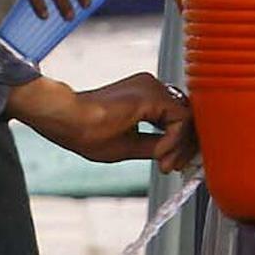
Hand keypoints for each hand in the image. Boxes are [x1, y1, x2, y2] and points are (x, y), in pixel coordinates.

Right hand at [7, 73, 196, 171]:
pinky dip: (174, 140)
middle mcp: (150, 87)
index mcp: (144, 96)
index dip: (178, 143)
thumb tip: (173, 155)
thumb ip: (153, 145)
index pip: (175, 116)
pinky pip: (181, 118)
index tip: (168, 164)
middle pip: (185, 115)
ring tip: (163, 164)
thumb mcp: (129, 145)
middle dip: (183, 146)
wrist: (68, 121)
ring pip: (187, 116)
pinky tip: (159, 154)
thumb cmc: (86, 132)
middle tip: (170, 167)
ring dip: (179, 146)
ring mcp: (152, 87)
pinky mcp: (151, 94)